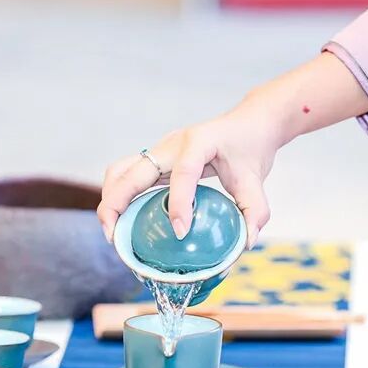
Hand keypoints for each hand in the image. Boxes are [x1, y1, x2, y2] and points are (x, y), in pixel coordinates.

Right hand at [97, 52, 367, 248]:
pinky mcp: (155, 159)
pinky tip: (123, 223)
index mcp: (200, 142)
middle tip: (115, 239)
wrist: (246, 124)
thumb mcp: (257, 179)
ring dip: (110, 199)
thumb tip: (246, 243)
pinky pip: (126, 175)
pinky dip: (118, 197)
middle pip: (132, 170)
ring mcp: (160, 149)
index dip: (179, 203)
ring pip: (120, 170)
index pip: (184, 172)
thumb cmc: (250, 149)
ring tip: (112, 232)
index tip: (179, 232)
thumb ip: (255, 210)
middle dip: (117, 204)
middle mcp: (173, 143)